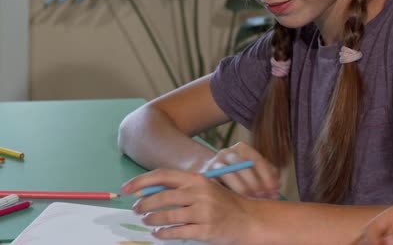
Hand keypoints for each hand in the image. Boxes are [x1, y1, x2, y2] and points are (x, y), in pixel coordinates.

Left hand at [121, 168, 255, 243]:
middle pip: (162, 197)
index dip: (141, 181)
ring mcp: (203, 212)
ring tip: (148, 221)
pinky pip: (177, 232)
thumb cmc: (223, 203)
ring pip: (167, 216)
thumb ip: (182, 188)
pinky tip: (159, 233)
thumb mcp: (205, 189)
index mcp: (197, 179)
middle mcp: (200, 193)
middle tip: (137, 210)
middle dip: (144, 204)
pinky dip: (164, 233)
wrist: (248, 219)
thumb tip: (149, 191)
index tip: (126, 188)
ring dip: (152, 219)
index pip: (163, 176)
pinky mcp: (205, 230)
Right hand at [200, 141, 280, 199]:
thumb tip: (276, 187)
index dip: (267, 175)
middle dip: (255, 183)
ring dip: (242, 189)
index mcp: (242, 148)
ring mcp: (214, 163)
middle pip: (242, 165)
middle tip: (263, 197)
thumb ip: (268, 175)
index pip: (256, 159)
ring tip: (252, 201)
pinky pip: (215, 183)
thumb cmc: (240, 175)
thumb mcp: (256, 170)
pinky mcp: (204, 175)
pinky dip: (227, 193)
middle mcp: (227, 152)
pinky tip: (236, 203)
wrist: (212, 176)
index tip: (275, 190)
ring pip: (228, 173)